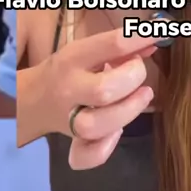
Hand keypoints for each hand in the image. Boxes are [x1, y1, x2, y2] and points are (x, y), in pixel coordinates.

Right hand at [41, 27, 155, 169]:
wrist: (34, 98)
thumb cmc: (69, 69)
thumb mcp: (89, 51)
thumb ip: (120, 48)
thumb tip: (152, 42)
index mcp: (73, 59)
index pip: (111, 45)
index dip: (139, 39)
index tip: (157, 35)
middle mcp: (70, 89)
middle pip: (103, 90)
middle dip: (132, 79)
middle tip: (138, 71)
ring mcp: (70, 119)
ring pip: (96, 125)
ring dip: (127, 111)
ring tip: (143, 95)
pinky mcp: (73, 143)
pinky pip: (86, 156)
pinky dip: (105, 148)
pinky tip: (117, 132)